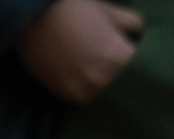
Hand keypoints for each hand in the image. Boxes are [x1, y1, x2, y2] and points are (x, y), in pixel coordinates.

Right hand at [17, 0, 142, 103]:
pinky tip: (73, 69)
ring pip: (98, 89)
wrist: (35, 17)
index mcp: (120, 58)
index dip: (126, 52)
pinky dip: (78, 85)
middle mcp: (104, 78)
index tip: (118, 45)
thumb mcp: (110, 11)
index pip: (136, 63)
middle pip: (117, 79)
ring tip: (85, 63)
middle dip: (112, 67)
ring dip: (95, 79)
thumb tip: (138, 35)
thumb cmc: (76, 9)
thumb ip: (131, 24)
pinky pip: (79, 94)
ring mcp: (82, 89)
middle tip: (98, 53)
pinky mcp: (63, 94)